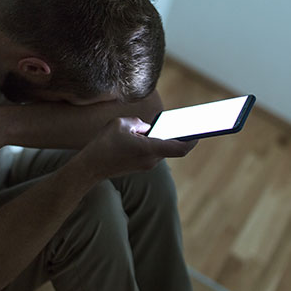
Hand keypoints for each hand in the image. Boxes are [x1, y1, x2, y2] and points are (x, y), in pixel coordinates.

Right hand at [80, 117, 196, 178]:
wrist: (90, 167)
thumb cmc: (104, 144)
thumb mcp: (121, 123)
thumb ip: (138, 123)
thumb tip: (146, 128)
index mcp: (150, 149)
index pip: (180, 148)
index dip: (192, 141)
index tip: (200, 133)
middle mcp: (151, 160)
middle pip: (170, 147)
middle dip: (174, 135)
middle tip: (187, 124)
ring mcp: (145, 165)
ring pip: (159, 149)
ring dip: (159, 139)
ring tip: (163, 125)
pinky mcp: (138, 167)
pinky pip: (150, 153)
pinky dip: (150, 144)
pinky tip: (143, 135)